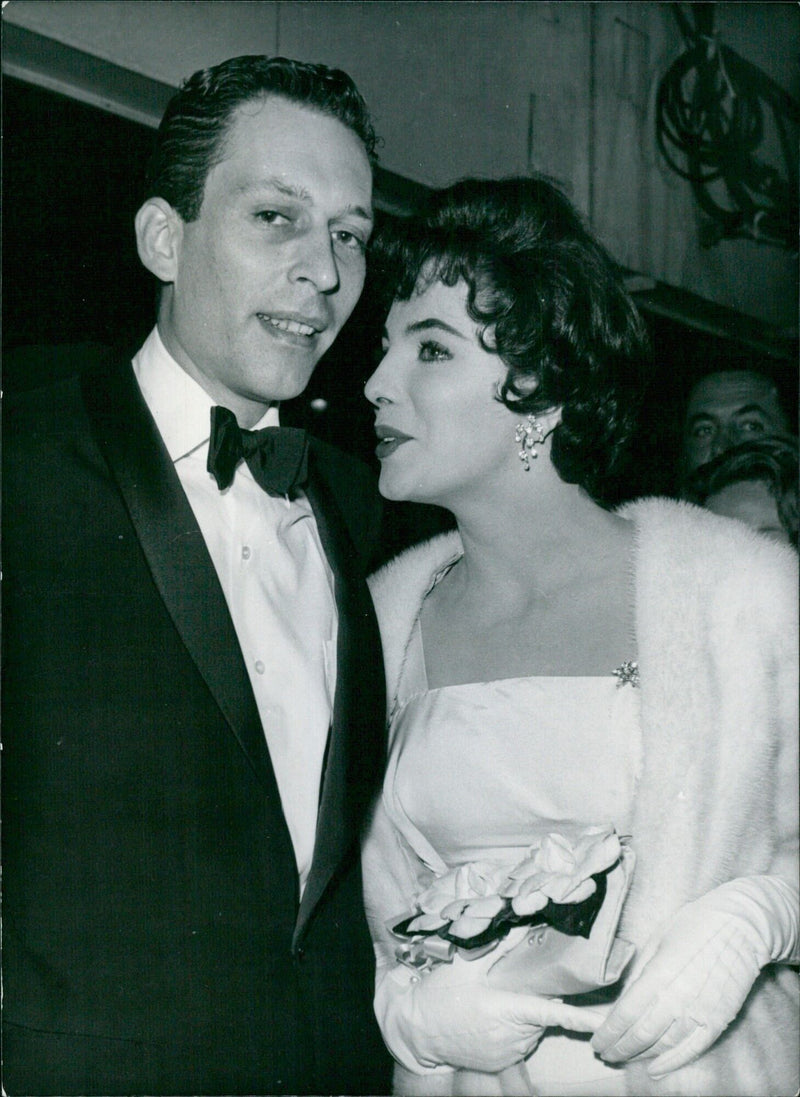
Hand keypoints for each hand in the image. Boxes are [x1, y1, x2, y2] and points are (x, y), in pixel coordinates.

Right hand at [377, 930, 605, 1073]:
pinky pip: (520, 1041)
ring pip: (532, 1027)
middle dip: (536, 995)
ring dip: (524, 1013)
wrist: (415, 1029)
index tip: (604, 1022)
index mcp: (505, 1010)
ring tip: (495, 999)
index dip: (581, 1018)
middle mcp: (512, 1037)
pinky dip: (513, 1029)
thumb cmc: (439, 993)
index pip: (552, 1014)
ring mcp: (507, 1053)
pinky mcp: (501, 1063)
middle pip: (542, 1013)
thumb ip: (500, 945)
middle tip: (512, 981)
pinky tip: (490, 1017)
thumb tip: (525, 923)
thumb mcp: (466, 963)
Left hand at [591, 876, 797, 1078]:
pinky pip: (692, 1049)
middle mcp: (678, 998)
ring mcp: (700, 1012)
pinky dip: (672, 1062)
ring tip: (624, 1057)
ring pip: (663, 1046)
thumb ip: (639, 972)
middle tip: (605, 1053)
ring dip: (640, 1055)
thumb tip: (623, 999)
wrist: (740, 925)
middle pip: (641, 1035)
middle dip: (619, 1048)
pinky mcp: (719, 1020)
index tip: (597, 1041)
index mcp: (659, 973)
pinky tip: (655, 1068)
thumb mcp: (656, 939)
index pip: (626, 1014)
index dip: (609, 1032)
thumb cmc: (694, 924)